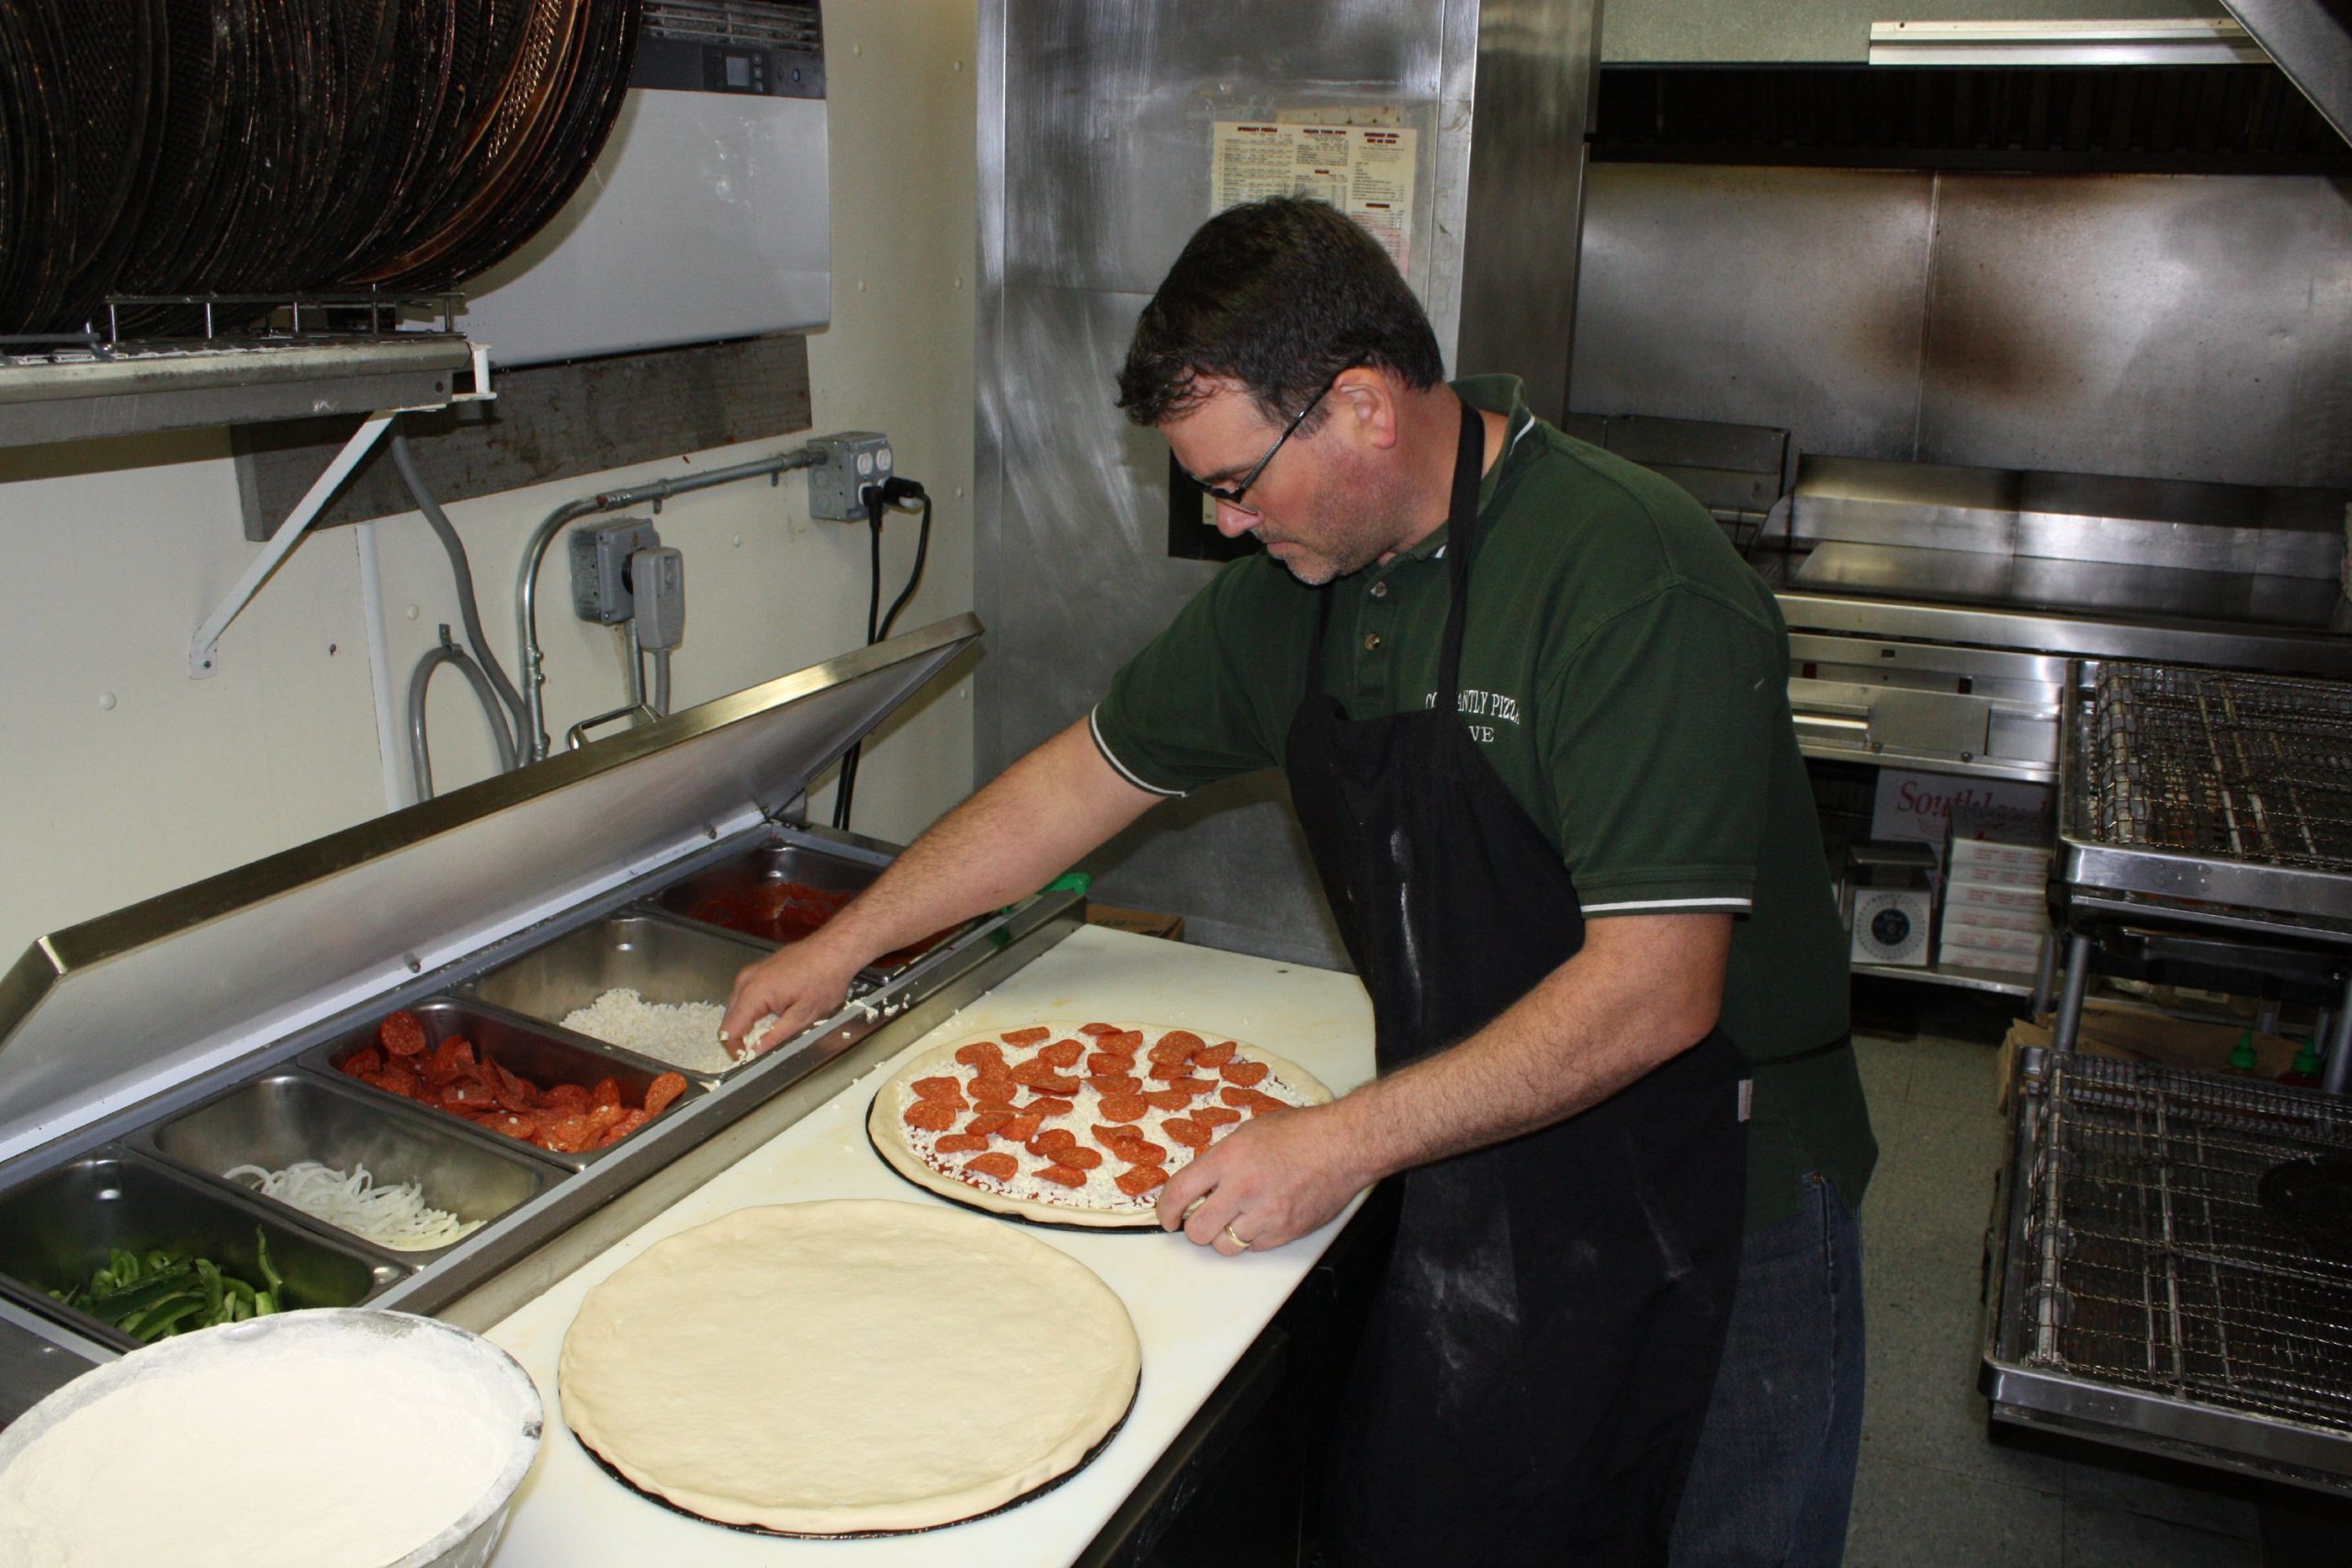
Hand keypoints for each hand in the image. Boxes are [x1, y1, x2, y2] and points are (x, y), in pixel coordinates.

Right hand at [719, 936, 864, 1056]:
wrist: (835, 949)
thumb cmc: (825, 977)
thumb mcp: (804, 1016)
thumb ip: (777, 1037)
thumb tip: (756, 1053)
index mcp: (754, 992)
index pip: (729, 1030)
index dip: (736, 1049)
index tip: (750, 1059)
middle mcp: (746, 980)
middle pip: (730, 1020)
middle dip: (743, 1038)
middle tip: (764, 1048)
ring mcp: (751, 973)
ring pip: (737, 1008)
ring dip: (749, 1023)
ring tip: (773, 1030)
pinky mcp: (758, 971)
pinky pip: (747, 996)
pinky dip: (755, 1010)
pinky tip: (776, 1014)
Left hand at [1155, 1102, 1366, 1256]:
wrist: (1343, 1145)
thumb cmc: (1300, 1132)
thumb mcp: (1248, 1133)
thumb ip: (1221, 1160)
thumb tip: (1201, 1184)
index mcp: (1228, 1159)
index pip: (1179, 1193)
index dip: (1165, 1211)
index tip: (1167, 1217)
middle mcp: (1242, 1189)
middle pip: (1198, 1230)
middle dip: (1195, 1227)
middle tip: (1203, 1218)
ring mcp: (1265, 1215)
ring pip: (1225, 1246)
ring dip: (1224, 1235)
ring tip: (1236, 1218)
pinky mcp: (1285, 1232)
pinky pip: (1254, 1248)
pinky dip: (1252, 1238)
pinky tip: (1261, 1219)